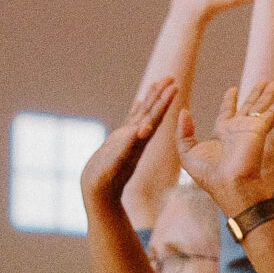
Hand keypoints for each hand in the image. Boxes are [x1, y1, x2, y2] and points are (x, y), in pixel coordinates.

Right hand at [78, 77, 179, 216]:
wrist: (100, 195)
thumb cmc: (105, 181)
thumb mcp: (115, 164)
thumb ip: (126, 148)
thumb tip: (140, 132)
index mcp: (138, 143)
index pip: (154, 118)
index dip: (164, 102)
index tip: (174, 87)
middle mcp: (136, 139)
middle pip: (151, 113)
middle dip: (161, 95)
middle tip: (171, 77)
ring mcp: (129, 139)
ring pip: (142, 114)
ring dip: (151, 99)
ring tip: (159, 82)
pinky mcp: (119, 142)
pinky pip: (130, 121)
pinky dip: (136, 109)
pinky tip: (140, 101)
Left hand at [176, 80, 273, 216]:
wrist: (229, 184)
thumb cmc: (208, 175)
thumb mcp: (186, 153)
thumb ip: (183, 132)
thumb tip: (183, 112)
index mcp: (221, 134)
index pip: (227, 112)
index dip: (229, 100)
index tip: (232, 89)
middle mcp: (237, 130)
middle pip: (248, 106)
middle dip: (255, 94)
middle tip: (263, 82)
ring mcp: (249, 129)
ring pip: (261, 107)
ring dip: (268, 94)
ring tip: (273, 81)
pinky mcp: (259, 130)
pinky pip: (271, 113)